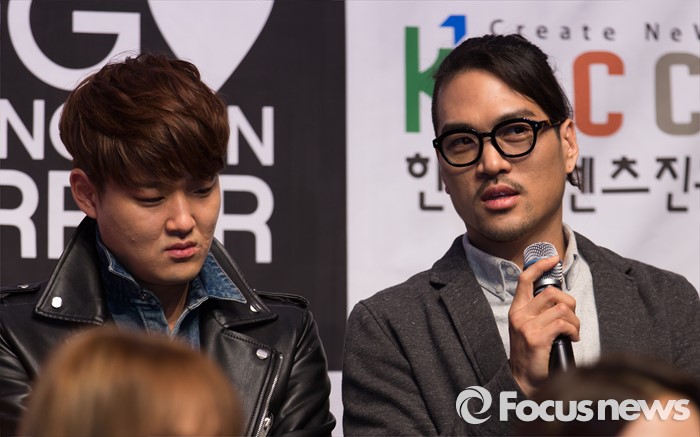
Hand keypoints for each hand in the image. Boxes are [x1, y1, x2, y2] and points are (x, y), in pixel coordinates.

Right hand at [508, 255, 579, 395]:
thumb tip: (559, 298)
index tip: (553, 259)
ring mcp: (527, 326)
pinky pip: (563, 324)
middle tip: (572, 318)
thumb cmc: (531, 353)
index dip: (540, 265)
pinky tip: (571, 339)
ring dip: (575, 321)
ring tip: (573, 331)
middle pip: (552, 293)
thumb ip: (538, 311)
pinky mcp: (536, 338)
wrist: (524, 379)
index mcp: (517, 309)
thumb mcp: (528, 327)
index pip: (525, 279)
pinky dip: (573, 331)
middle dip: (570, 303)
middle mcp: (519, 315)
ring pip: (562, 309)